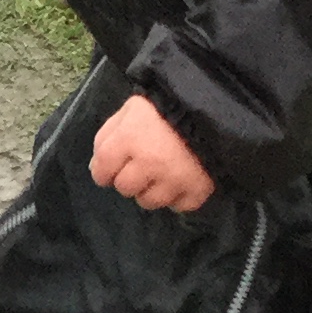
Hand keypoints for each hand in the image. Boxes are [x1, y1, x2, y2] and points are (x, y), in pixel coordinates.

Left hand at [89, 95, 215, 212]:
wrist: (215, 107)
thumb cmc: (167, 105)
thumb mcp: (132, 109)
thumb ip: (108, 134)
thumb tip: (96, 166)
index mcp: (129, 139)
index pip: (101, 170)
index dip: (104, 171)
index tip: (111, 169)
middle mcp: (149, 164)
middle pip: (125, 188)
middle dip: (129, 179)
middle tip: (142, 166)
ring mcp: (174, 180)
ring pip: (149, 202)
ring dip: (151, 190)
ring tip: (162, 173)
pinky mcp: (197, 191)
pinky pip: (178, 207)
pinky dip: (177, 197)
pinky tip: (181, 180)